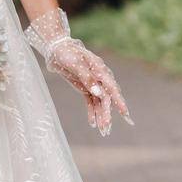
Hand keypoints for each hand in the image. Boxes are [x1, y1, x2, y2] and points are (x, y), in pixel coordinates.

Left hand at [24, 8, 132, 135]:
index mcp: (100, 69)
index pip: (112, 88)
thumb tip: (99, 92)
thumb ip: (87, 78)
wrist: (57, 50)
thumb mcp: (75, 64)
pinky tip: (93, 123)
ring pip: (100, 102)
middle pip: (106, 98)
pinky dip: (92, 112)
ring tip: (103, 132)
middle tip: (107, 130)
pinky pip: (91, 102)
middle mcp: (100, 77)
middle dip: (107, 114)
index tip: (124, 113)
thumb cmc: (67, 53)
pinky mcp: (86, 88)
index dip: (119, 101)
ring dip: (101, 116)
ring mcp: (93, 83)